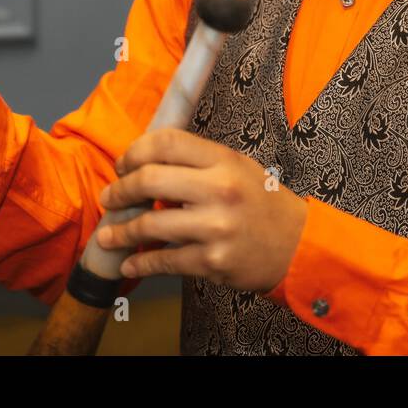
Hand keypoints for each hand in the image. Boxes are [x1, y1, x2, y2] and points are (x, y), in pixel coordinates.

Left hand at [96, 130, 307, 293]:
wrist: (299, 246)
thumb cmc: (263, 204)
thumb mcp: (239, 168)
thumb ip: (198, 163)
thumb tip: (146, 165)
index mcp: (223, 160)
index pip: (166, 142)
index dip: (134, 151)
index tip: (123, 165)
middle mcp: (219, 190)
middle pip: (149, 179)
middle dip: (120, 190)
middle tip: (110, 198)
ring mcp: (216, 227)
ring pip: (150, 225)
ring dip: (120, 232)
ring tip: (108, 236)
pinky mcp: (213, 261)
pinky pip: (165, 262)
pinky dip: (141, 264)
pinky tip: (130, 265)